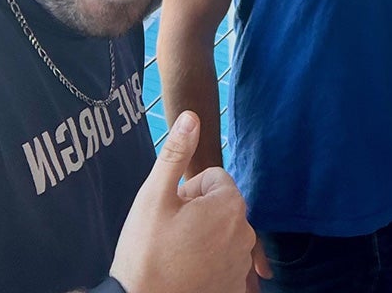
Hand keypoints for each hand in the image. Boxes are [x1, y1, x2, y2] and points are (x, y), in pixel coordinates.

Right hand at [110, 111, 255, 292]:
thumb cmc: (146, 253)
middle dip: (196, 214)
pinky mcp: (235, 286)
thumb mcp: (154, 197)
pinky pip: (224, 261)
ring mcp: (242, 263)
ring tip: (174, 255)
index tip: (171, 212)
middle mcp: (245, 233)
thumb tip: (192, 116)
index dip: (188, 192)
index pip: (213, 179)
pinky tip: (185, 272)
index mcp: (230, 205)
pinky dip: (208, 264)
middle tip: (169, 234)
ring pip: (220, 233)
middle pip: (219, 206)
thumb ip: (175, 153)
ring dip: (202, 238)